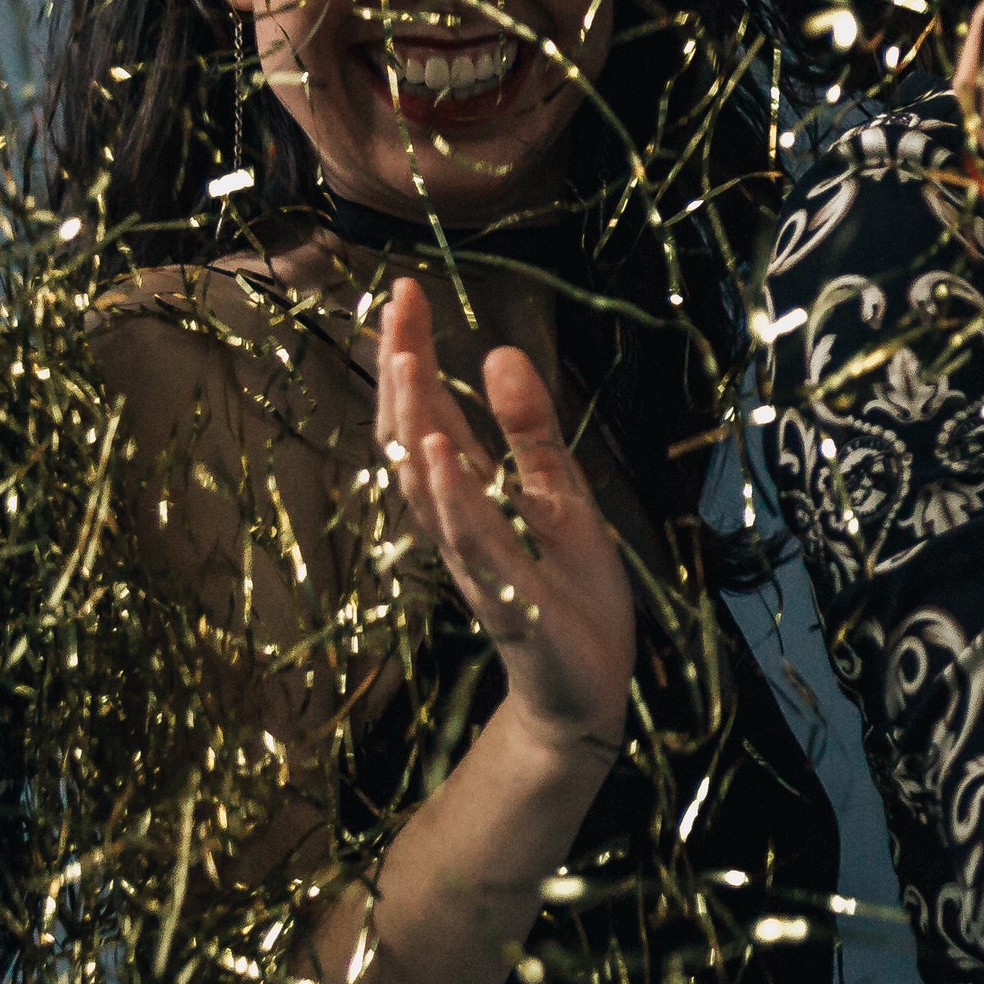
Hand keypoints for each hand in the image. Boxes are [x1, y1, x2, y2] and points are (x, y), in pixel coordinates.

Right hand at [376, 278, 631, 769]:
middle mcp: (459, 526)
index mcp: (472, 496)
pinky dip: (453, 500)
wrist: (586, 693)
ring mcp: (478, 565)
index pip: (425, 415)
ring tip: (405, 360)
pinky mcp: (509, 603)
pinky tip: (439, 455)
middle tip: (396, 304)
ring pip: (431, 490)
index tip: (404, 290)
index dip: (410, 356)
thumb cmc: (569, 591)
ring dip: (416, 424)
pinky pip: (473, 546)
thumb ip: (531, 433)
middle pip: (413, 440)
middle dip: (403, 372)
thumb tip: (498, 353)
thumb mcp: (561, 495)